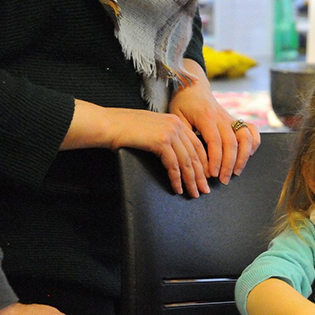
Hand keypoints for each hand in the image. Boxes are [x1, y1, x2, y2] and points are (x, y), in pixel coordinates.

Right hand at [63, 100, 210, 197]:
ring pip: (187, 162)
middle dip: (201, 175)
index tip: (206, 177)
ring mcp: (169, 132)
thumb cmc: (125, 130)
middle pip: (195, 155)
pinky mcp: (160, 141)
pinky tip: (177, 189)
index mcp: (176, 121)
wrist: (108, 124)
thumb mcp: (152, 130)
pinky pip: (173, 165)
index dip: (204, 163)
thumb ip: (167, 139)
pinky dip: (176, 179)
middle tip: (204, 190)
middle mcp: (176, 125)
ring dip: (191, 181)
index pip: (197, 145)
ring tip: (194, 193)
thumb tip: (178, 159)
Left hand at [169, 59, 259, 183]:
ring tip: (236, 172)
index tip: (212, 174)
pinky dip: (254, 143)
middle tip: (223, 180)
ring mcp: (231, 118)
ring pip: (245, 137)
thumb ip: (186, 137)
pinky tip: (248, 156)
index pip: (215, 141)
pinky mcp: (236, 121)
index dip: (215, 160)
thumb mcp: (176, 118)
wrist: (194, 88)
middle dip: (229, 164)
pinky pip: (252, 131)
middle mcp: (222, 117)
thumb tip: (193, 159)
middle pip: (232, 143)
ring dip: (243, 157)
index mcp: (206, 116)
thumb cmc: (183, 105)